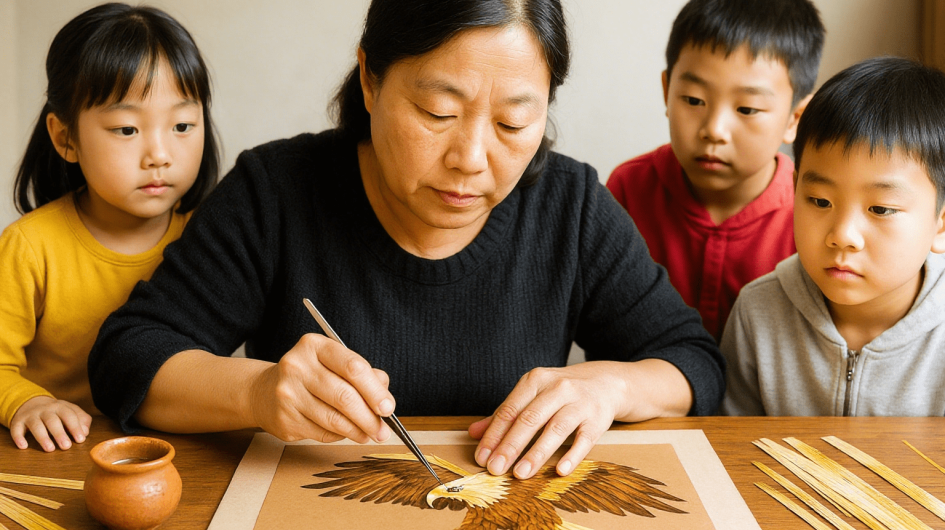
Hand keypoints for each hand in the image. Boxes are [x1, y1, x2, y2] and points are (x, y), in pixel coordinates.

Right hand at [9, 396, 91, 450]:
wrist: (31, 402)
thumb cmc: (56, 412)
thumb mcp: (70, 411)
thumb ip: (81, 420)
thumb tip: (85, 432)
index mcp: (60, 407)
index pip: (69, 415)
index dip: (75, 427)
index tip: (81, 439)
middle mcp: (45, 409)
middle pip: (52, 421)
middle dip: (60, 433)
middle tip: (66, 446)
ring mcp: (31, 415)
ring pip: (36, 425)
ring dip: (43, 437)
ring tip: (50, 449)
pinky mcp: (18, 421)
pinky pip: (16, 429)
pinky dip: (18, 437)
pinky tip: (23, 446)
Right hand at [248, 333, 393, 443]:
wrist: (264, 392)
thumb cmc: (310, 376)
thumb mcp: (334, 363)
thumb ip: (363, 374)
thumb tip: (385, 397)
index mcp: (314, 346)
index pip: (353, 367)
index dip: (375, 390)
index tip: (388, 407)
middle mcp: (297, 367)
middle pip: (345, 396)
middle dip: (369, 417)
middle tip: (383, 430)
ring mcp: (288, 394)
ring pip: (334, 419)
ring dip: (358, 431)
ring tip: (370, 434)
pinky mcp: (284, 419)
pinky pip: (322, 433)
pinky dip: (340, 436)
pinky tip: (347, 433)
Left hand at [468, 359, 691, 479]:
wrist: (606, 381)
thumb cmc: (562, 391)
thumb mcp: (533, 394)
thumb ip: (504, 414)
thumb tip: (474, 433)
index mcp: (535, 380)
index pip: (509, 410)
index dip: (494, 435)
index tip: (482, 457)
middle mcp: (557, 388)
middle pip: (529, 419)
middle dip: (510, 446)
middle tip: (495, 469)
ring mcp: (579, 403)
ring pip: (555, 429)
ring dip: (536, 453)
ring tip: (520, 473)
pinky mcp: (598, 418)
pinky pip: (584, 439)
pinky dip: (572, 455)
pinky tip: (559, 470)